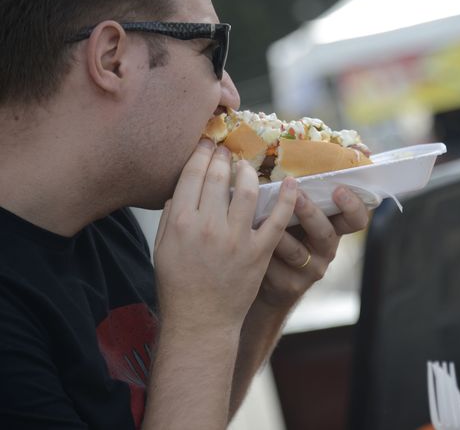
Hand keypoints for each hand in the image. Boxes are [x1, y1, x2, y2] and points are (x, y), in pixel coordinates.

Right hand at [153, 140, 297, 332]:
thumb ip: (171, 215)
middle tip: (227, 151)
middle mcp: (208, 226)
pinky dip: (287, 199)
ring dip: (249, 171)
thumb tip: (181, 189)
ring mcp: (236, 239)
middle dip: (223, 157)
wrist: (200, 320)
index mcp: (180, 222)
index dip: (201, 155)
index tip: (207, 146)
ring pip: (247, 191)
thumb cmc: (178, 284)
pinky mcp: (259, 252)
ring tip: (248, 166)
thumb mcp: (162, 247)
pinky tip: (290, 183)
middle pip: (218, 177)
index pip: (192, 175)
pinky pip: (276, 219)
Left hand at [254, 186, 369, 308]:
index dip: (352, 205)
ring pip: (298, 252)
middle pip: (326, 233)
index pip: (356, 219)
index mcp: (333, 227)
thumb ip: (303, 192)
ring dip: (281, 235)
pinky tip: (246, 241)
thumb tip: (328, 156)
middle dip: (310, 213)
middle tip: (295, 195)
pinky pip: (274, 267)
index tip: (338, 189)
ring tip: (262, 218)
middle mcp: (326, 249)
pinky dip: (259, 252)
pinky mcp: (289, 286)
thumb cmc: (283, 234)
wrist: (264, 279)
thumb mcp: (298, 215)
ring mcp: (310, 270)